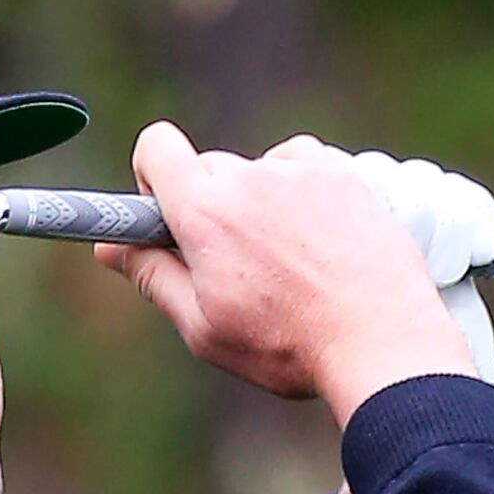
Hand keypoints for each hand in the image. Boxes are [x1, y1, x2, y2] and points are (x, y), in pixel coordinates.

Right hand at [96, 124, 477, 425]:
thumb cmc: (289, 344)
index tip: (163, 212)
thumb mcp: (205, 327)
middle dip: (210, 208)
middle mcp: (250, 177)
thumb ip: (153, 278)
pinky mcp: (344, 173)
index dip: (151, 176)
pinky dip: (303, 197)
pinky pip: (305, 170)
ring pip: (259, 173)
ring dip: (260, 204)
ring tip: (290, 265)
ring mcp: (302, 170)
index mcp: (204, 212)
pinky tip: (319, 244)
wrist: (382, 340)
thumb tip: (110, 248)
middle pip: (208, 170)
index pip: (155, 149)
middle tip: (233, 265)